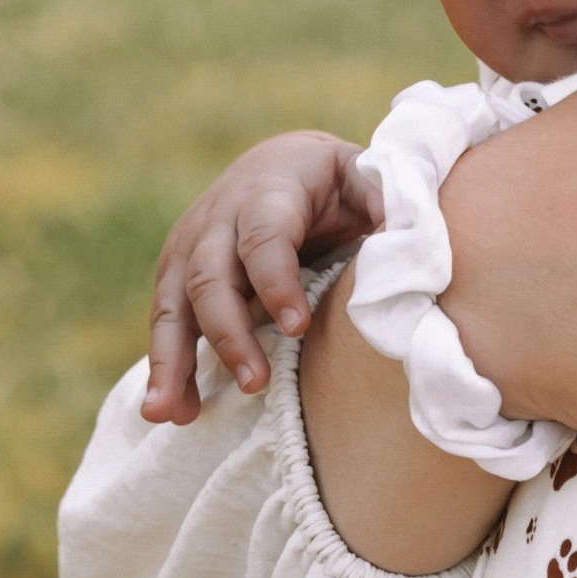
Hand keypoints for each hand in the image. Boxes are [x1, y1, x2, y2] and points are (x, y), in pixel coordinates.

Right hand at [143, 132, 382, 422]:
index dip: (276, 281)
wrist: (283, 165)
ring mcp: (190, 247)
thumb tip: (411, 241)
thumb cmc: (336, 182)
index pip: (264, 238)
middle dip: (229, 332)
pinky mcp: (178, 275)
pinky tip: (168, 411)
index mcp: (269, 193)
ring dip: (172, 360)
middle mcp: (218, 219)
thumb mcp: (365, 177)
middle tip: (255, 382)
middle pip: (210, 276)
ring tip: (173, 412)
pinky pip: (167, 323)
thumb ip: (386, 203)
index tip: (297, 327)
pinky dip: (164, 367)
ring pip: (173, 304)